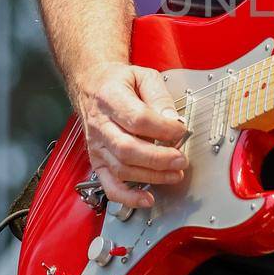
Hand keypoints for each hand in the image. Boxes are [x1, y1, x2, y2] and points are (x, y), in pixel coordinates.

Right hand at [75, 62, 188, 207]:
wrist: (93, 86)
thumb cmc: (118, 82)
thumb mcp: (143, 76)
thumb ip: (160, 96)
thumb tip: (173, 120)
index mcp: (110, 98)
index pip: (137, 119)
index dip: (162, 129)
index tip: (180, 131)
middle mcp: (100, 124)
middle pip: (128, 148)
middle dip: (159, 158)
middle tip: (181, 159)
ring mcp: (97, 146)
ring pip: (122, 168)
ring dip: (152, 176)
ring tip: (174, 174)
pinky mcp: (97, 161)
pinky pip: (109, 185)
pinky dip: (128, 197)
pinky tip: (147, 198)